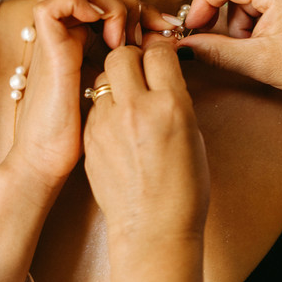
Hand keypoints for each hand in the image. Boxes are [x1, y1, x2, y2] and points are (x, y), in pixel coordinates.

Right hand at [10, 0, 176, 187]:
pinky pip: (60, 3)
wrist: (52, 160)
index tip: (169, 28)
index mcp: (92, 40)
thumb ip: (140, 65)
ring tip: (125, 39)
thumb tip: (169, 40)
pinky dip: (87, 6)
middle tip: (148, 32)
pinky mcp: (47, 45)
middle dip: (132, 0)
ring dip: (114, 4)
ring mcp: (59, 36)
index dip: (147, 7)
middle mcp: (74, 32)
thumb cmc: (91, 134)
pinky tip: (110, 35)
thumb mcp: (125, 90)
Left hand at [83, 39, 208, 281]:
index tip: (162, 60)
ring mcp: (107, 123)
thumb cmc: (183, 188)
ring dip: (115, 81)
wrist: (152, 229)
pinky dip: (105, 107)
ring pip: (102, 77)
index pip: (158, 51)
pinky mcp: (89, 137)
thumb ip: (174, 99)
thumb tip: (162, 77)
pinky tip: (118, 126)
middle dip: (132, 57)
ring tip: (129, 102)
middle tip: (140, 73)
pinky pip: (94, 105)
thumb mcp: (192, 134)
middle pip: (122, 54)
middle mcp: (135, 108)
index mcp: (170, 105)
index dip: (161, 52)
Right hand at [179, 0, 281, 159]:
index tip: (193, 28)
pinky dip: (248, 9)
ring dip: (233, 9)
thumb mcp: (259, 63)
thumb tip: (184, 44)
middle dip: (213, 0)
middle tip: (205, 29)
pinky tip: (259, 35)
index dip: (201, 2)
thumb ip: (216, 51)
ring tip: (246, 42)